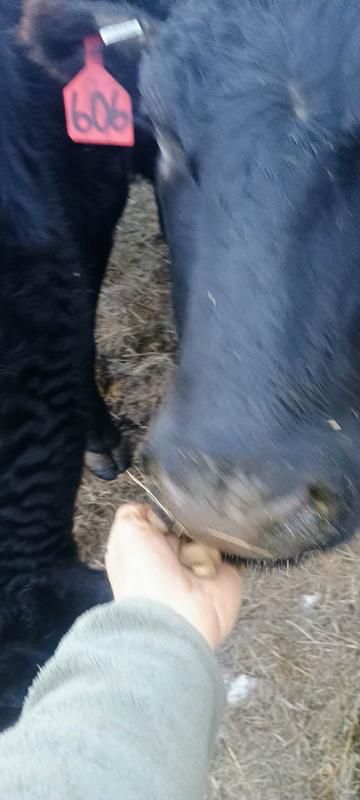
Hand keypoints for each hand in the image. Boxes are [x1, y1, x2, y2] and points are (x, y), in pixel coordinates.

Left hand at [105, 503, 241, 648]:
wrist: (176, 617)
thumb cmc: (144, 577)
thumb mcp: (125, 534)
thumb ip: (133, 513)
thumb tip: (153, 509)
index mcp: (149, 549)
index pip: (164, 517)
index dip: (169, 512)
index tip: (171, 514)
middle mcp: (175, 558)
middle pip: (192, 522)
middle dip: (192, 522)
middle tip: (187, 532)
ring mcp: (202, 566)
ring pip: (213, 532)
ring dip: (208, 538)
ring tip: (197, 556)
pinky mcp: (227, 576)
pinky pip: (235, 549)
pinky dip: (231, 549)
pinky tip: (217, 559)